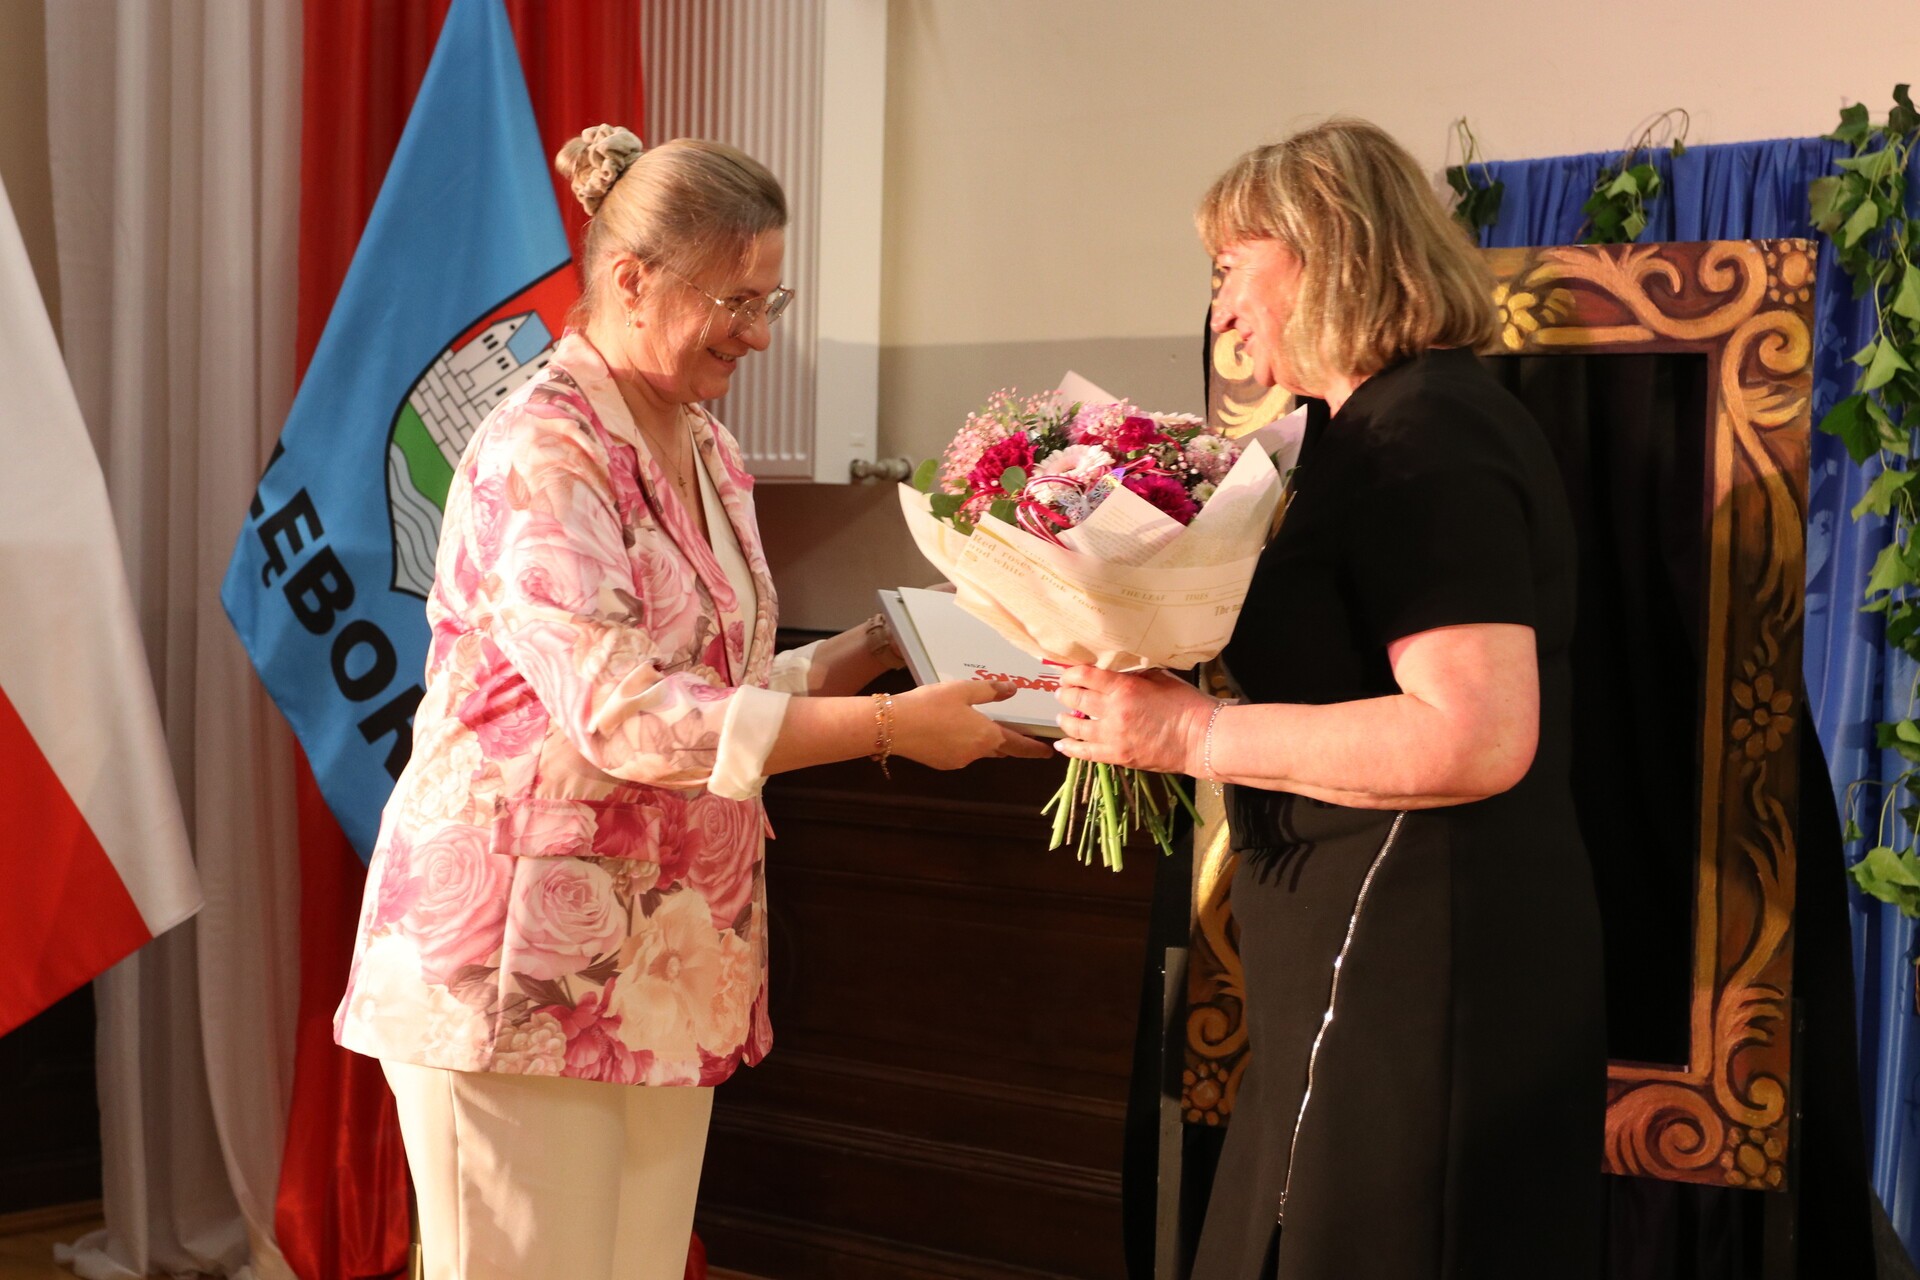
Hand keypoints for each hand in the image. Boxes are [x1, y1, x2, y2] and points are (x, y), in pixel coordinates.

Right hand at [892, 680, 1053, 769]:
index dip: (1034, 749)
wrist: (893, 726)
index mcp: (986, 735)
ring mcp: (958, 761)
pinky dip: (961, 743)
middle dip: (1008, 743)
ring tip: (971, 722)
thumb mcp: (962, 690)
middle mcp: (976, 753)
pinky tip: (948, 729)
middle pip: (999, 749)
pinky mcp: (941, 764)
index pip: (1018, 745)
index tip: (1048, 753)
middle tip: (1015, 733)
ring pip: (978, 751)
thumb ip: (990, 691)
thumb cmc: (930, 704)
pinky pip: (960, 753)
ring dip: (981, 741)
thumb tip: (1012, 690)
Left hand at [1054, 666, 1213, 773]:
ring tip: (1062, 716)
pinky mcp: (1117, 756)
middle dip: (1065, 694)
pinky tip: (1062, 744)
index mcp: (1124, 688)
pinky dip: (1070, 748)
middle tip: (1063, 693)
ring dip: (1065, 720)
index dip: (1071, 674)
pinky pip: (1085, 753)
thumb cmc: (1187, 705)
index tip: (1068, 674)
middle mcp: (1113, 711)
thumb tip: (1116, 671)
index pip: (1085, 676)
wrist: (1200, 738)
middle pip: (1076, 699)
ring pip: (1076, 727)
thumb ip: (1135, 674)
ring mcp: (1113, 736)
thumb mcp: (1160, 678)